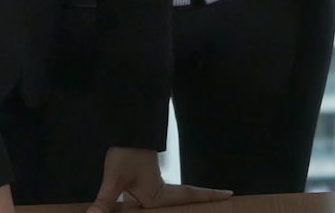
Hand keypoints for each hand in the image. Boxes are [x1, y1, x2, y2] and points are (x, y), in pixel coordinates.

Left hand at [86, 147, 230, 212]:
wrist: (124, 130)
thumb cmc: (124, 152)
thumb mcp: (114, 177)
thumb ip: (105, 199)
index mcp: (157, 194)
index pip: (188, 195)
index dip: (208, 196)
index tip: (229, 193)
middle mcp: (158, 191)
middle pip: (185, 198)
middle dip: (202, 199)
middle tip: (223, 197)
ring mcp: (151, 184)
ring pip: (171, 197)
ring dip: (186, 200)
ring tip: (200, 202)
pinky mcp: (142, 180)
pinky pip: (158, 196)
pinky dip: (163, 202)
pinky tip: (151, 205)